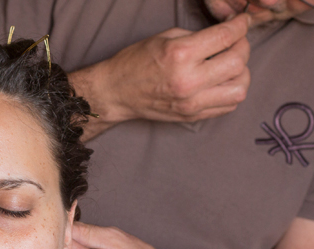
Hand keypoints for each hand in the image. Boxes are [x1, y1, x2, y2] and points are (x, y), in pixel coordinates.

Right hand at [72, 14, 250, 132]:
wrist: (116, 93)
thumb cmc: (136, 62)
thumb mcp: (165, 38)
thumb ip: (199, 37)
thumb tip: (226, 34)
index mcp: (180, 55)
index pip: (226, 37)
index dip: (240, 25)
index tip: (242, 22)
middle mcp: (188, 81)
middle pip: (238, 62)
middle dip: (242, 47)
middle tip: (235, 43)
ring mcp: (191, 102)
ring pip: (240, 88)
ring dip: (241, 73)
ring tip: (229, 66)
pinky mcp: (192, 116)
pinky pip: (228, 105)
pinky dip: (231, 91)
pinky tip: (221, 82)